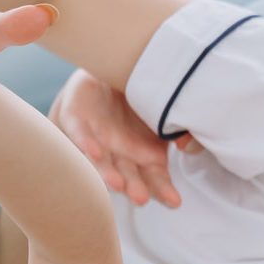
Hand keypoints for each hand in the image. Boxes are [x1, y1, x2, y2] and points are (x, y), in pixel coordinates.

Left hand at [49, 69, 200, 208]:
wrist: (110, 61)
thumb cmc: (141, 89)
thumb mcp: (167, 107)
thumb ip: (182, 127)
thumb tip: (187, 145)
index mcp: (141, 149)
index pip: (153, 173)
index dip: (163, 187)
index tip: (175, 201)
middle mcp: (117, 148)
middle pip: (126, 172)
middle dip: (134, 185)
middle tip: (142, 198)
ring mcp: (96, 135)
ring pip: (100, 160)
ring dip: (108, 173)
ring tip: (118, 184)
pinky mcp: (76, 118)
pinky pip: (79, 134)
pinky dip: (86, 144)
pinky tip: (96, 153)